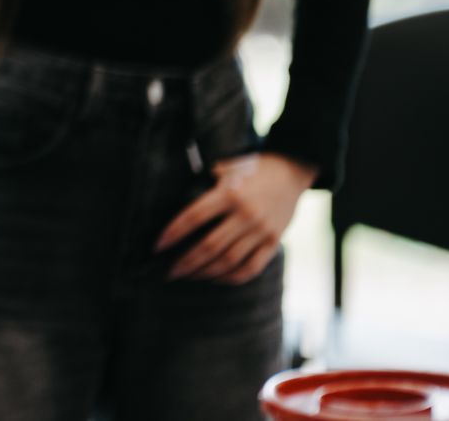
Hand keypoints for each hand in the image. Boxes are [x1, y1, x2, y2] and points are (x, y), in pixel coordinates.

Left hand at [155, 152, 313, 282]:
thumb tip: (174, 198)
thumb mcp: (226, 169)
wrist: (291, 172)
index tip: (157, 246)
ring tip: (188, 277)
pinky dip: (231, 278)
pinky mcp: (274, 242)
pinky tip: (215, 279)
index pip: (194, 216)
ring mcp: (262, 230)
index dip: (173, 233)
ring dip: (205, 273)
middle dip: (186, 262)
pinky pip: (251, 268)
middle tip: (169, 272)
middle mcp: (246, 214)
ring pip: (229, 261)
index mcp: (229, 193)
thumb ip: (205, 183)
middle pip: (210, 245)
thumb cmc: (250, 169)